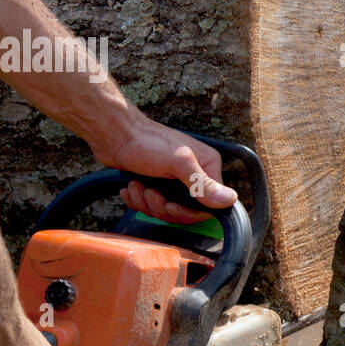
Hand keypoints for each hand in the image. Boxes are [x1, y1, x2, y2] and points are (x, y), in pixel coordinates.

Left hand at [90, 112, 237, 223]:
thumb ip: (203, 183)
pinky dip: (138, 200)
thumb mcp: (179, 163)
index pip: (209, 204)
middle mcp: (194, 174)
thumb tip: (230, 200)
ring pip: (166, 210)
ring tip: (137, 186)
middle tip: (150, 193)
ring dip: (147, 203)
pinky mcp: (157, 184)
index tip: (170, 204)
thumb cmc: (147, 142)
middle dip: (163, 207)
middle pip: (186, 210)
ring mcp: (174, 181)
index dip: (187, 211)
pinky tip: (130, 187)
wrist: (114, 134)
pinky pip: (151, 206)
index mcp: (207, 167)